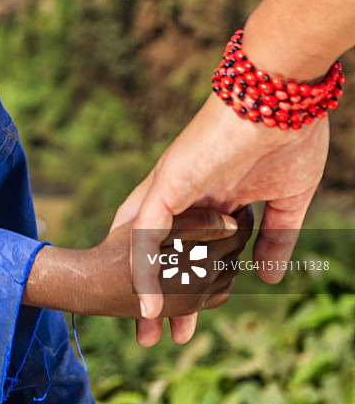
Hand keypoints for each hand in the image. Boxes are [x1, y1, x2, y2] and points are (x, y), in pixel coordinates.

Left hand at [111, 93, 328, 344]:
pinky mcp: (169, 180)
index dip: (188, 283)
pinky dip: (146, 267)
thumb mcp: (286, 200)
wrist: (283, 97)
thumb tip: (271, 278)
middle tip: (151, 335)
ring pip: (148, 245)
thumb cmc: (289, 136)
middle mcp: (185, 193)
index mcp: (210, 195)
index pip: (191, 246)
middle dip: (155, 292)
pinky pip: (149, 231)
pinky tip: (146, 303)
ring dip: (145, 289)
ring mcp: (173, 186)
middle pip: (160, 250)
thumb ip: (274, 237)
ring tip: (145, 332)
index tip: (187, 320)